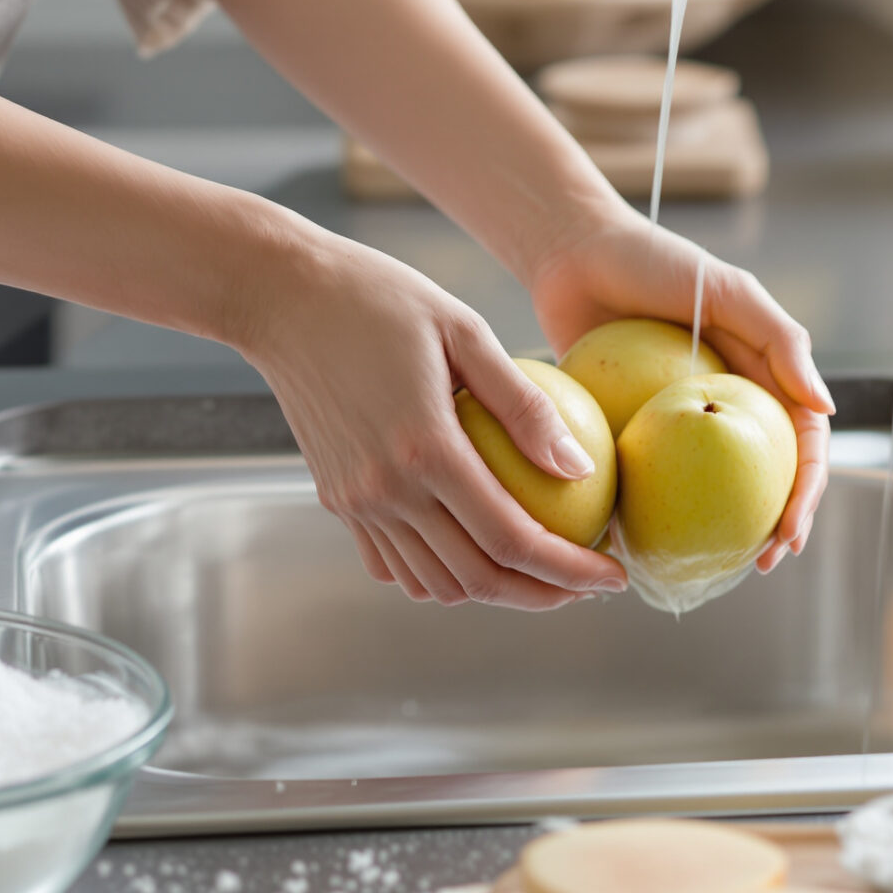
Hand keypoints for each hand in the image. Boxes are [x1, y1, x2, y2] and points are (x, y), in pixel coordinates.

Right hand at [233, 234, 629, 610]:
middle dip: (543, 595)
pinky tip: (475, 548)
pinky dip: (441, 573)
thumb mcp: (465, 329)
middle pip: (478, 579)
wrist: (280, 299)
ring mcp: (356, 502)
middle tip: (585, 580)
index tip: (613, 575)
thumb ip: (523, 405)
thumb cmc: (380, 297)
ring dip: (493, 590)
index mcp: (425, 448)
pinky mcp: (336, 500)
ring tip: (539, 569)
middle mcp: (385, 489)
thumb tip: (580, 469)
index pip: (513, 539)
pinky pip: (395, 564)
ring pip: (435, 584)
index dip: (571, 569)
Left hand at [525, 207, 834, 571]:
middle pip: (759, 481)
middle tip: (759, 565)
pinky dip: (643, 514)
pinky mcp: (623, 429)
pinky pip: (639, 479)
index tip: (789, 535)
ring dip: (712, 535)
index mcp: (759, 379)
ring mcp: (672, 424)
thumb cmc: (652, 260)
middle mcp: (721, 407)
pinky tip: (636, 549)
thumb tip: (825, 407)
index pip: (798, 447)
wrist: (571, 253)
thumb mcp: (724, 289)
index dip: (803, 494)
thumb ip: (779, 338)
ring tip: (706, 571)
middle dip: (770, 530)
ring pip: (701, 494)